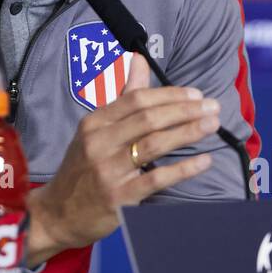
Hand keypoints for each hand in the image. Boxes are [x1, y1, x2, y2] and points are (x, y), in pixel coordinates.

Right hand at [26, 53, 217, 260]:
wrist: (58, 213)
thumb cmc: (83, 167)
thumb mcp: (95, 129)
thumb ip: (123, 96)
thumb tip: (139, 59)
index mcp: (94, 123)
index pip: (136, 99)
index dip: (169, 94)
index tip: (196, 94)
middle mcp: (99, 143)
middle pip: (148, 118)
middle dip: (185, 110)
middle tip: (212, 107)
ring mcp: (108, 170)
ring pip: (153, 144)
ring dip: (187, 132)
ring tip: (212, 125)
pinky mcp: (119, 198)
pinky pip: (156, 179)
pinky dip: (183, 169)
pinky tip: (204, 161)